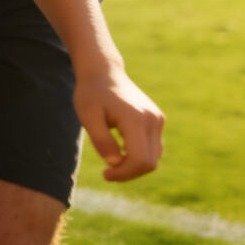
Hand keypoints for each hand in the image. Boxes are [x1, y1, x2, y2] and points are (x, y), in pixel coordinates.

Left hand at [74, 67, 164, 181]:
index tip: (105, 174)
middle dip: (129, 172)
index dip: (124, 174)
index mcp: (136, 118)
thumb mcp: (87, 115)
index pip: (140, 160)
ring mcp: (158, 118)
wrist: (103, 71)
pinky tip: (120, 149)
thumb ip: (101, 140)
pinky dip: (139, 155)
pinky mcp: (157, 119)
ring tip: (111, 157)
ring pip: (154, 157)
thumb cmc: (92, 93)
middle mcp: (152, 119)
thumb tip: (115, 163)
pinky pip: (153, 147)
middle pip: (150, 163)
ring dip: (134, 165)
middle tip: (107, 171)